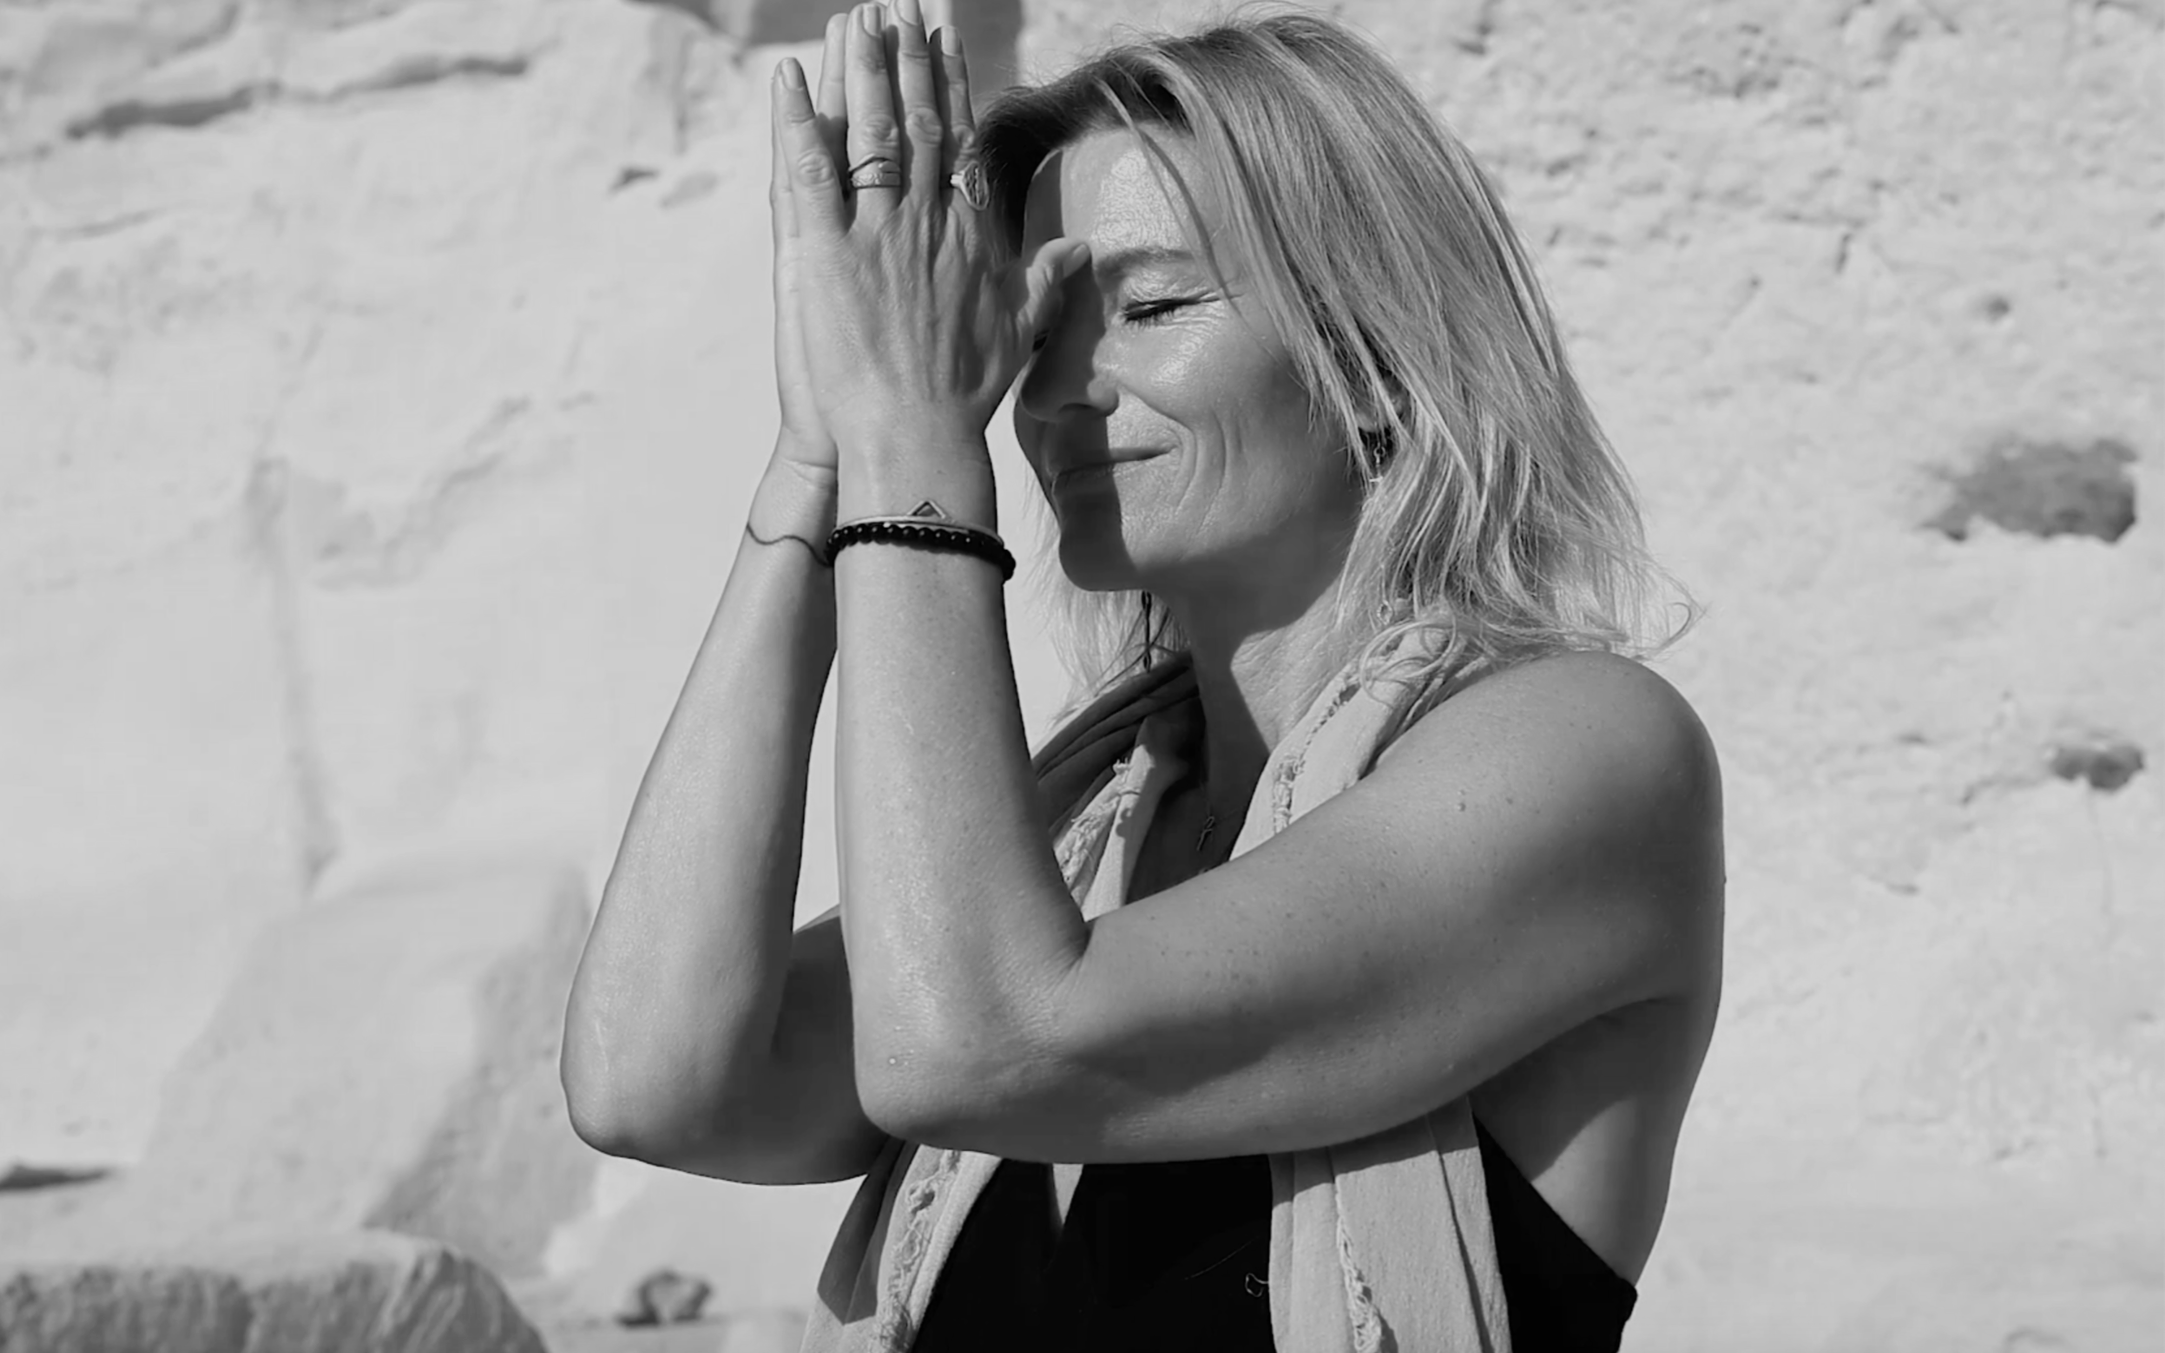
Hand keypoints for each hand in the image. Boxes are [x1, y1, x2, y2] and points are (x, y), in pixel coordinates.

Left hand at [768, 0, 1088, 460]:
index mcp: (966, 234)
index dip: (947, 84)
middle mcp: (926, 221)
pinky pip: (809, 174)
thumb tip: (1078, 249)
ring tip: (853, 21)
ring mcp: (877, 233)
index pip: (956, 141)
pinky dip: (795, 123)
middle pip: (913, 122)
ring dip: (859, 71)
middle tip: (896, 5)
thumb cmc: (966, 396)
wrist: (917, 438)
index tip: (942, 38)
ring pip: (867, 133)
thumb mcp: (1019, 330)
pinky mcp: (828, 254)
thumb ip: (1045, 280)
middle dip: (905, 58)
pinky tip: (787, 79)